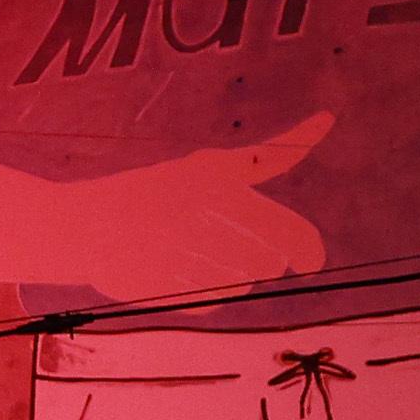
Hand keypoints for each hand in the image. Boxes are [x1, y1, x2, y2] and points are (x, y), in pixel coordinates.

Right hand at [76, 112, 333, 293]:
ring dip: (230, 275)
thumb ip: (272, 154)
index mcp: (220, 184)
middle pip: (267, 263)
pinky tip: (183, 274)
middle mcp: (200, 216)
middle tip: (227, 245)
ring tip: (199, 256)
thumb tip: (330, 117)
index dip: (307, 253)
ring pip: (241, 284)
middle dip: (260, 259)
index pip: (291, 233)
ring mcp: (178, 253)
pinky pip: (212, 302)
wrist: (90, 224)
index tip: (309, 263)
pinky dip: (205, 294)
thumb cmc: (162, 190)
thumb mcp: (214, 164)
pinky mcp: (161, 284)